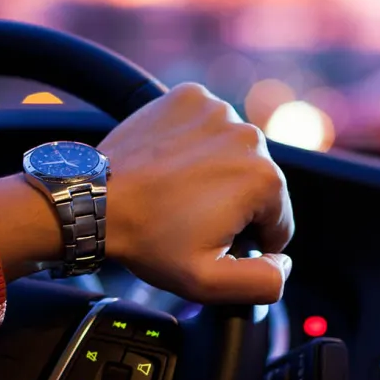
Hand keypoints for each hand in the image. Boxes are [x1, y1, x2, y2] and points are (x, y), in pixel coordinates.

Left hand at [98, 83, 293, 304]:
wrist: (95, 200)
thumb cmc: (147, 239)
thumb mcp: (209, 282)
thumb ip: (263, 282)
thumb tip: (284, 263)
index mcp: (264, 179)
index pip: (278, 221)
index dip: (247, 241)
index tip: (211, 240)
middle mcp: (249, 136)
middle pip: (258, 184)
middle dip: (233, 205)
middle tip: (189, 218)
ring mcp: (218, 110)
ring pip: (234, 153)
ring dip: (216, 172)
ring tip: (178, 191)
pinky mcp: (190, 97)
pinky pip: (208, 126)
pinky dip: (196, 143)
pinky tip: (172, 164)